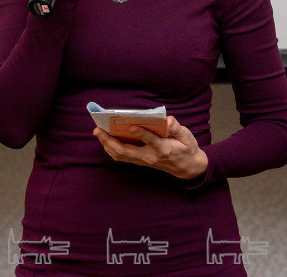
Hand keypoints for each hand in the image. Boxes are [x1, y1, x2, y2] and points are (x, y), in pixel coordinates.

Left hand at [93, 115, 207, 179]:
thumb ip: (176, 128)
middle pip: (126, 151)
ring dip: (107, 144)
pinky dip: (112, 149)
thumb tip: (168, 120)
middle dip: (110, 140)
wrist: (188, 168)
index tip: (131, 125)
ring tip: (98, 133)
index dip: (141, 133)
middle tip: (98, 129)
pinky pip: (123, 157)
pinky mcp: (140, 161)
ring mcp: (144, 161)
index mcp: (164, 149)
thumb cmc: (187, 148)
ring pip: (121, 155)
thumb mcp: (187, 137)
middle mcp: (150, 157)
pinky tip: (106, 140)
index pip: (151, 140)